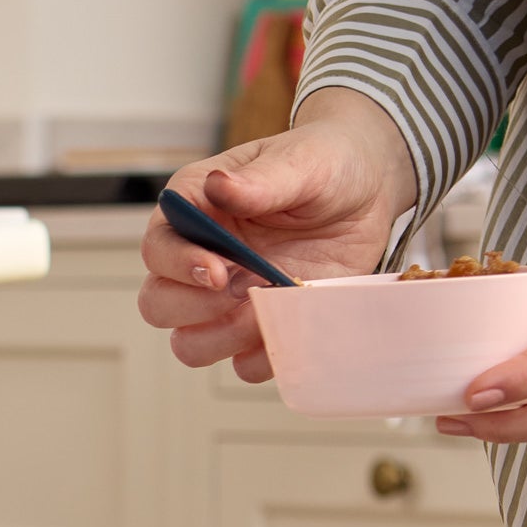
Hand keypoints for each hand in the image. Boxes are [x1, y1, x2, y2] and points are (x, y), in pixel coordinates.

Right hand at [139, 88, 417, 381]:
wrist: (368, 190)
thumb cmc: (325, 163)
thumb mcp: (301, 162)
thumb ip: (260, 181)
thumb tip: (218, 185)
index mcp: (194, 212)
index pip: (157, 249)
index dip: (179, 266)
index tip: (218, 272)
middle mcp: (198, 261)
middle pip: (159, 305)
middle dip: (196, 309)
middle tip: (245, 290)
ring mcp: (226, 302)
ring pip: (190, 345)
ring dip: (226, 337)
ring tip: (273, 306)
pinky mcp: (259, 328)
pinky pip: (245, 365)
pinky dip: (267, 355)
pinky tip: (294, 324)